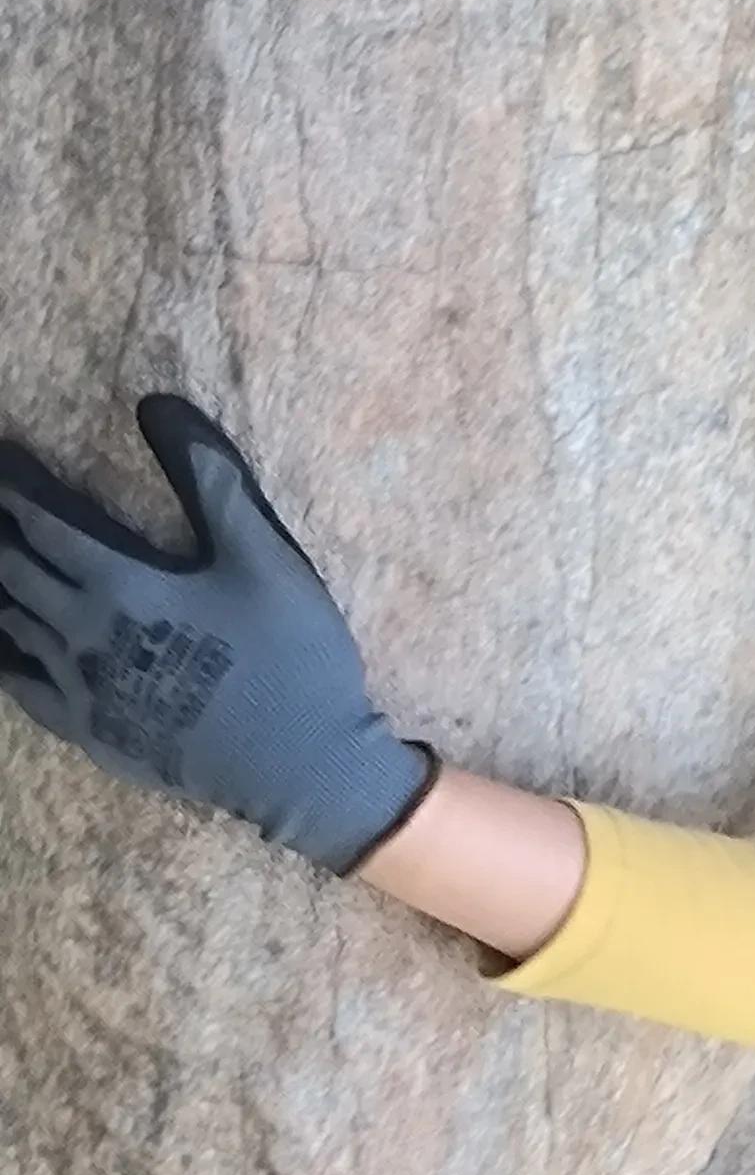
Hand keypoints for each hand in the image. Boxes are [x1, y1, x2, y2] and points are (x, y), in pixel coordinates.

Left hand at [0, 398, 434, 871]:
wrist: (304, 769)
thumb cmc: (292, 657)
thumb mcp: (264, 558)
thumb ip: (211, 479)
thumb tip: (157, 405)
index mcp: (121, 588)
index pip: (43, 526)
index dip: (14, 491)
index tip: (0, 466)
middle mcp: (84, 637)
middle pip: (14, 574)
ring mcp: (83, 692)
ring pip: (12, 629)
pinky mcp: (93, 733)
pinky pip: (25, 689)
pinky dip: (6, 657)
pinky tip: (5, 645)